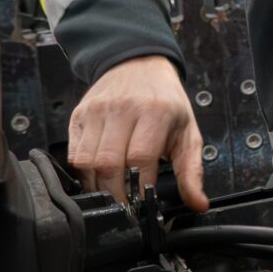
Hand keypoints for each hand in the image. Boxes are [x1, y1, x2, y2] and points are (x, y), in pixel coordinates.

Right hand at [66, 53, 208, 210]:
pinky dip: (83, 173)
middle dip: (116, 193)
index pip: (140, 158)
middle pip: (108, 163)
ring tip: (111, 193)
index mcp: (155, 112)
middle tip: (125, 206)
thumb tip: (198, 203)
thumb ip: (192, 171)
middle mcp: (122, 109)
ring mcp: (97, 112)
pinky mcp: (79, 116)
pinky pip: (74, 153)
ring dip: (97, 186)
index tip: (143, 203)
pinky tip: (97, 177)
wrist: (139, 65)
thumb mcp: (187, 133)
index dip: (139, 187)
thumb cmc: (165, 101)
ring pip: (86, 161)